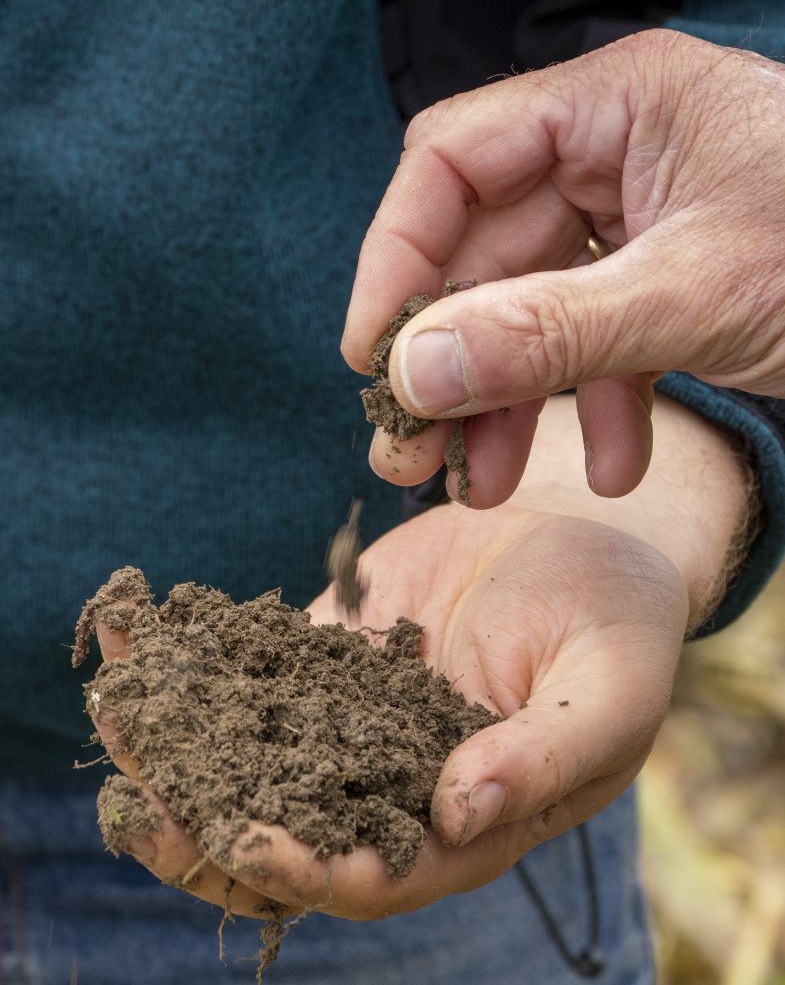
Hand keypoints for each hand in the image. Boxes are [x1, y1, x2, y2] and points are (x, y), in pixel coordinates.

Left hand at [89, 393, 746, 919]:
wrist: (582, 534)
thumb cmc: (619, 619)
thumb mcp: (609, 688)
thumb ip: (544, 755)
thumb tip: (457, 809)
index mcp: (467, 819)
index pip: (373, 873)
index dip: (307, 867)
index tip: (241, 840)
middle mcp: (397, 782)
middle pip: (288, 831)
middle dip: (205, 827)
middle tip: (133, 800)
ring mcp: (355, 717)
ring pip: (254, 753)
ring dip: (182, 744)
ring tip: (118, 707)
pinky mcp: (332, 652)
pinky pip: (257, 667)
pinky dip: (202, 658)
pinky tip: (149, 636)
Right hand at [343, 29, 784, 505]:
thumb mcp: (695, 291)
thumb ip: (549, 330)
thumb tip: (414, 371)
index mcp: (614, 105)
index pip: (452, 162)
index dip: (397, 259)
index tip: (373, 359)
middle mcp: (613, 156)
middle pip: (486, 256)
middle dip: (453, 364)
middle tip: (412, 453)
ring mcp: (639, 221)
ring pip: (534, 312)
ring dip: (511, 404)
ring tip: (485, 483)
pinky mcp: (666, 280)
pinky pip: (600, 340)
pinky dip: (599, 409)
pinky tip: (616, 466)